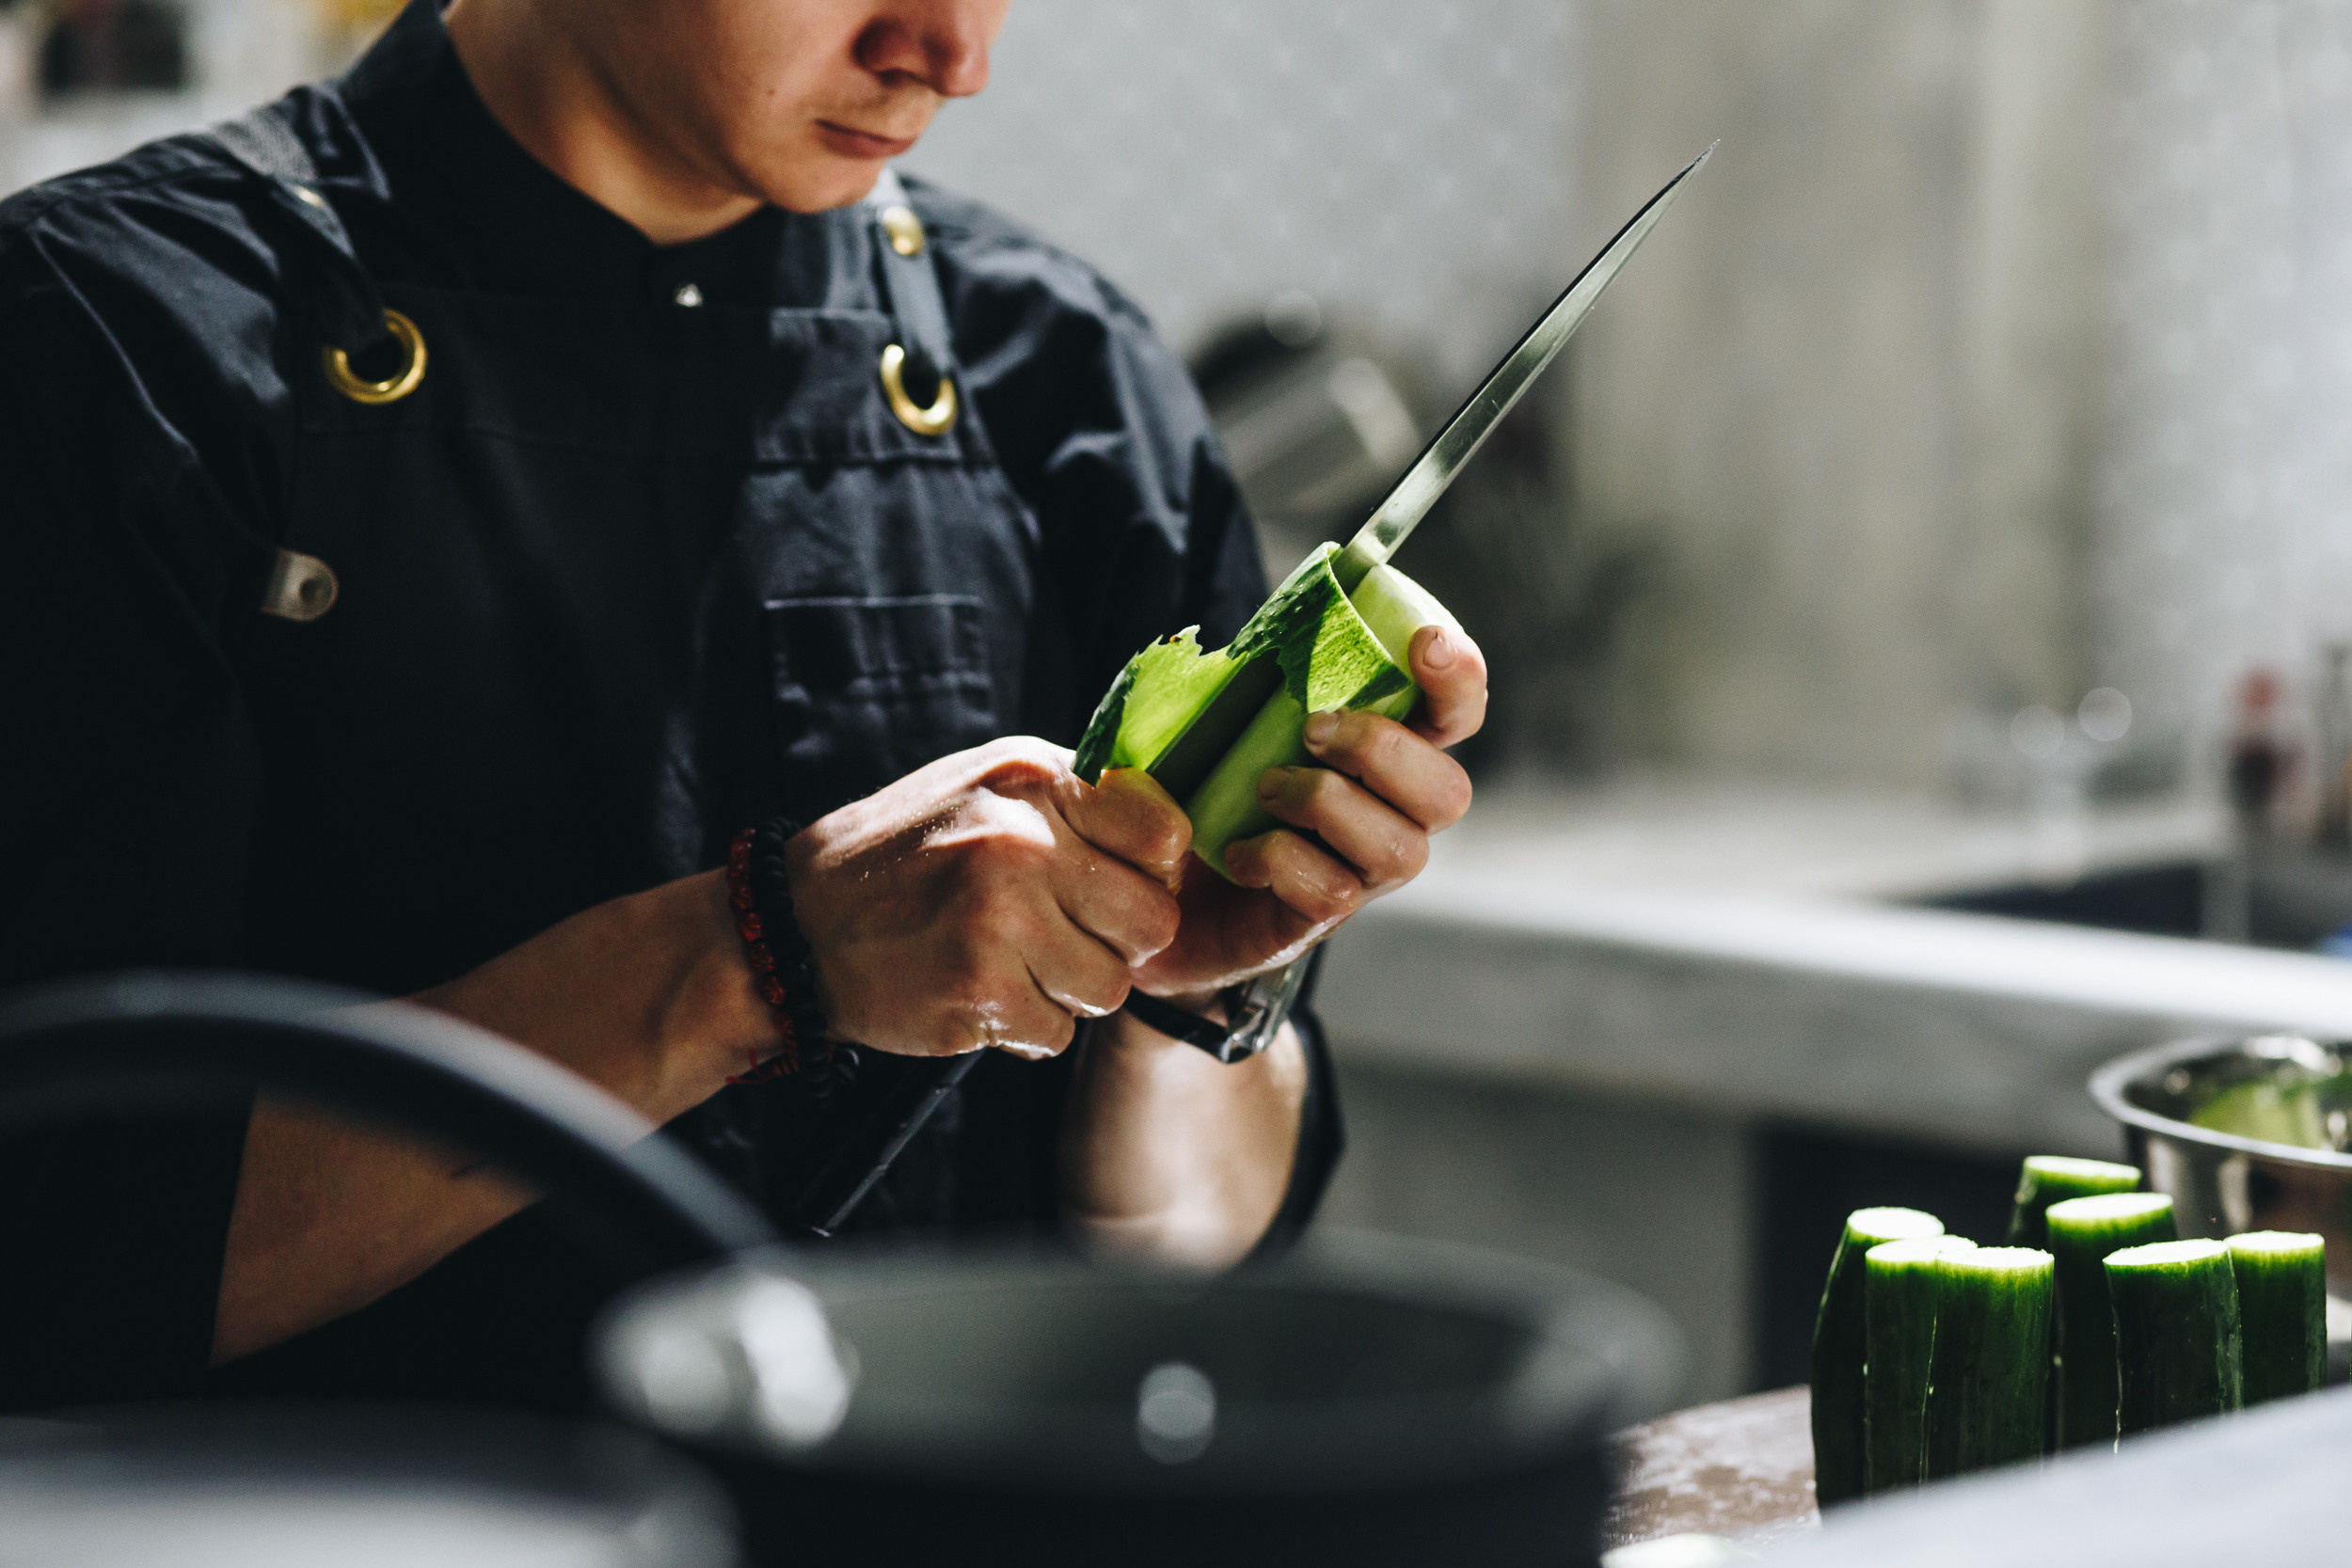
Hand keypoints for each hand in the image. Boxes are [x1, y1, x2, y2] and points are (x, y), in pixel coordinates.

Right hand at [786, 737, 1187, 1058]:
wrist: (795, 924)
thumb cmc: (904, 856)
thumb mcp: (986, 789)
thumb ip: (1074, 802)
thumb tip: (1172, 839)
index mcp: (1033, 778)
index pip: (1165, 835)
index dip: (1150, 875)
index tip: (1110, 886)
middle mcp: (1022, 839)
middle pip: (1153, 923)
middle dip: (1116, 944)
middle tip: (1059, 939)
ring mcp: (1001, 916)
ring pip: (1110, 987)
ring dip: (1068, 992)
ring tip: (1009, 963)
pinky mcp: (981, 990)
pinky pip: (1058, 1034)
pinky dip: (1025, 1029)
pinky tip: (978, 994)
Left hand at [1132, 624, 1484, 998]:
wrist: (1149, 886)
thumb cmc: (1197, 786)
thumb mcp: (1220, 719)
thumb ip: (1251, 680)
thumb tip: (1257, 641)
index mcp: (1383, 756)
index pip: (1454, 717)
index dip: (1458, 680)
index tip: (1426, 644)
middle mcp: (1391, 819)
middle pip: (1449, 793)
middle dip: (1384, 749)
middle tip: (1312, 729)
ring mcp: (1360, 876)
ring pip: (1399, 849)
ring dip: (1327, 802)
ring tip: (1266, 788)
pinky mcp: (1315, 921)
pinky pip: (1332, 893)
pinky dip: (1282, 860)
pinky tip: (1239, 853)